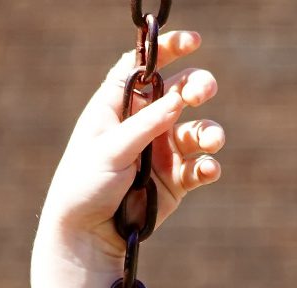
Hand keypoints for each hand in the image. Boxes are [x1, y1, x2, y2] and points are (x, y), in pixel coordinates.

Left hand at [35, 36, 224, 270]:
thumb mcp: (110, 150)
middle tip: (202, 93)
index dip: (167, 49)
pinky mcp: (175, 181)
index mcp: (118, 107)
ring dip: (209, 131)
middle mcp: (143, 124)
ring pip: (197, 130)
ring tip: (211, 141)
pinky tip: (207, 170)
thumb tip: (178, 98)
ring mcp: (162, 152)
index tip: (193, 42)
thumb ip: (145, 125)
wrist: (86, 236)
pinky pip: (200, 166)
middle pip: (179, 92)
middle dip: (197, 87)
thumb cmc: (85, 186)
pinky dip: (208, 166)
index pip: (144, 67)